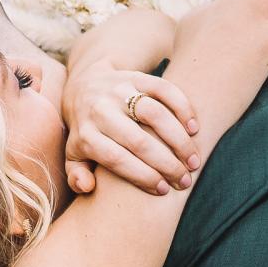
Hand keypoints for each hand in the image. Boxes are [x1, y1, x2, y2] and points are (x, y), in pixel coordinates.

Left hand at [61, 66, 200, 198]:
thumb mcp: (73, 155)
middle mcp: (100, 110)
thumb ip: (77, 176)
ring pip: (154, 114)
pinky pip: (163, 90)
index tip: (163, 189)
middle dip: (166, 163)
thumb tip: (88, 187)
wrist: (84, 85)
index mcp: (86, 135)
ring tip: (194, 160)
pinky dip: (182, 107)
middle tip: (185, 180)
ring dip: (179, 139)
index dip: (142, 176)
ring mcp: (119, 91)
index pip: (116, 159)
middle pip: (138, 140)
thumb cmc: (85, 131)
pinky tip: (194, 129)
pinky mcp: (136, 77)